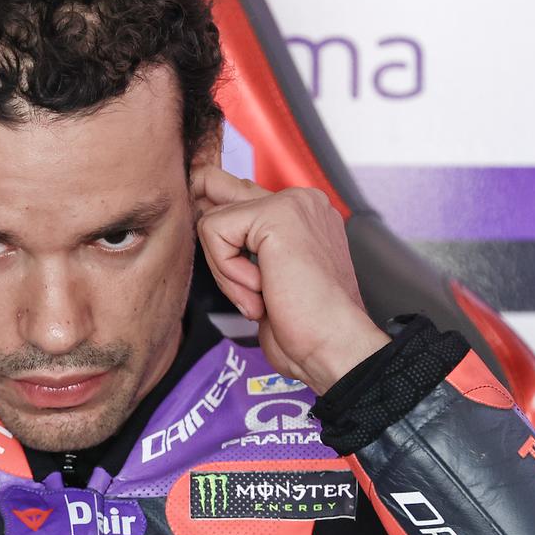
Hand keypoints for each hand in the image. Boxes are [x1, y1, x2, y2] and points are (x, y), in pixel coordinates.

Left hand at [192, 167, 390, 394]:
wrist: (332, 345)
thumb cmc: (302, 326)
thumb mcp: (264, 280)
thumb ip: (241, 247)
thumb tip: (202, 217)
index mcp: (301, 214)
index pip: (237, 195)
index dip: (218, 226)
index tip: (226, 257)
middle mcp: (299, 201)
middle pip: (218, 189)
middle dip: (215, 243)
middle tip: (243, 280)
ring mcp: (291, 203)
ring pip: (212, 221)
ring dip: (226, 271)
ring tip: (261, 296)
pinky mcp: (276, 213)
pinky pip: (213, 231)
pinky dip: (227, 271)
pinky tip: (262, 290)